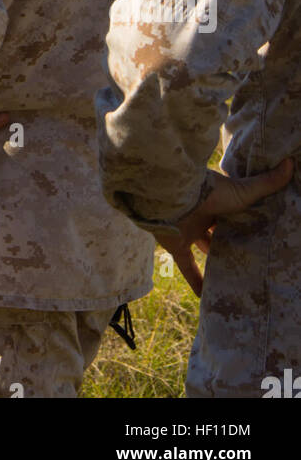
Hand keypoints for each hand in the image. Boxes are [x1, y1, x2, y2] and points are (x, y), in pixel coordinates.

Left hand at [159, 158, 293, 295]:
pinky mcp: (176, 246)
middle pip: (219, 230)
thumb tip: (290, 163)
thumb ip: (265, 183)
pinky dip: (195, 282)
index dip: (246, 220)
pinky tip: (206, 297)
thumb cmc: (208, 191)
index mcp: (218, 200)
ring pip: (204, 247)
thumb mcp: (242, 191)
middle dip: (232, 240)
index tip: (262, 231)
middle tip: (251, 257)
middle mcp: (203, 215)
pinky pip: (187, 267)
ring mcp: (189, 230)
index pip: (234, 211)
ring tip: (234, 275)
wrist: (171, 198)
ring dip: (215, 259)